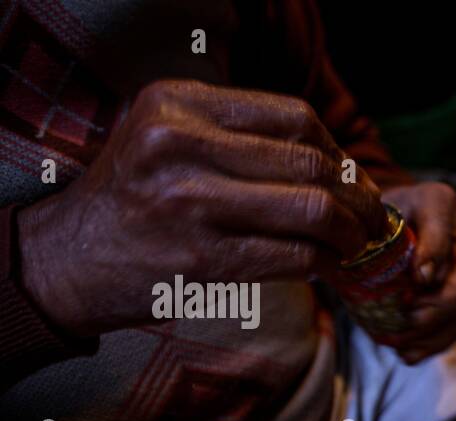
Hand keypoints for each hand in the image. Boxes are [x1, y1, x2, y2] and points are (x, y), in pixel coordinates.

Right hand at [17, 79, 389, 338]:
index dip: (339, 150)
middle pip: (313, 164)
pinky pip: (296, 257)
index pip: (295, 117)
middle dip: (359, 196)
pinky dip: (325, 264)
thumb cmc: (136, 198)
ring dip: (351, 233)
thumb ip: (238, 134)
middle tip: (371, 218)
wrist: (69, 259)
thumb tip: (339, 161)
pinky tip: (325, 267)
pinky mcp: (202, 260)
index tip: (353, 177)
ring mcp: (191, 203)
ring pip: (314, 211)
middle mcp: (182, 145)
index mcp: (179, 104)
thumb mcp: (169, 137)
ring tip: (355, 244)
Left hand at [376, 182, 455, 362]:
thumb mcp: (369, 215)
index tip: (418, 280)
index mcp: (440, 201)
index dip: (434, 255)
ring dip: (438, 331)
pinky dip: (435, 343)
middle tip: (411, 320)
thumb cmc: (375, 218)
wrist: (390, 225)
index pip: (442, 228)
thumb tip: (357, 257)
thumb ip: (369, 230)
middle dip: (441, 304)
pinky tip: (409, 355)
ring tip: (405, 347)